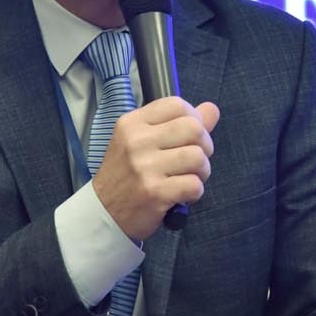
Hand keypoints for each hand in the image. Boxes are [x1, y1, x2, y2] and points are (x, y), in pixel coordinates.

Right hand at [92, 98, 219, 241]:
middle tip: (194, 160)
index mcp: (133, 123)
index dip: (194, 118)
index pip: (177, 105)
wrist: (104, 211)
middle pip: (194, 128)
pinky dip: (195, 192)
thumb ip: (178, 123)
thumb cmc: (126, 173)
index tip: (189, 136)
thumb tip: (211, 109)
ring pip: (198, 157)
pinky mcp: (155, 192)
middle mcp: (137, 141)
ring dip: (202, 171)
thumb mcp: (142, 141)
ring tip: (189, 177)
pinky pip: (194, 185)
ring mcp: (145, 167)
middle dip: (204, 145)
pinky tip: (183, 194)